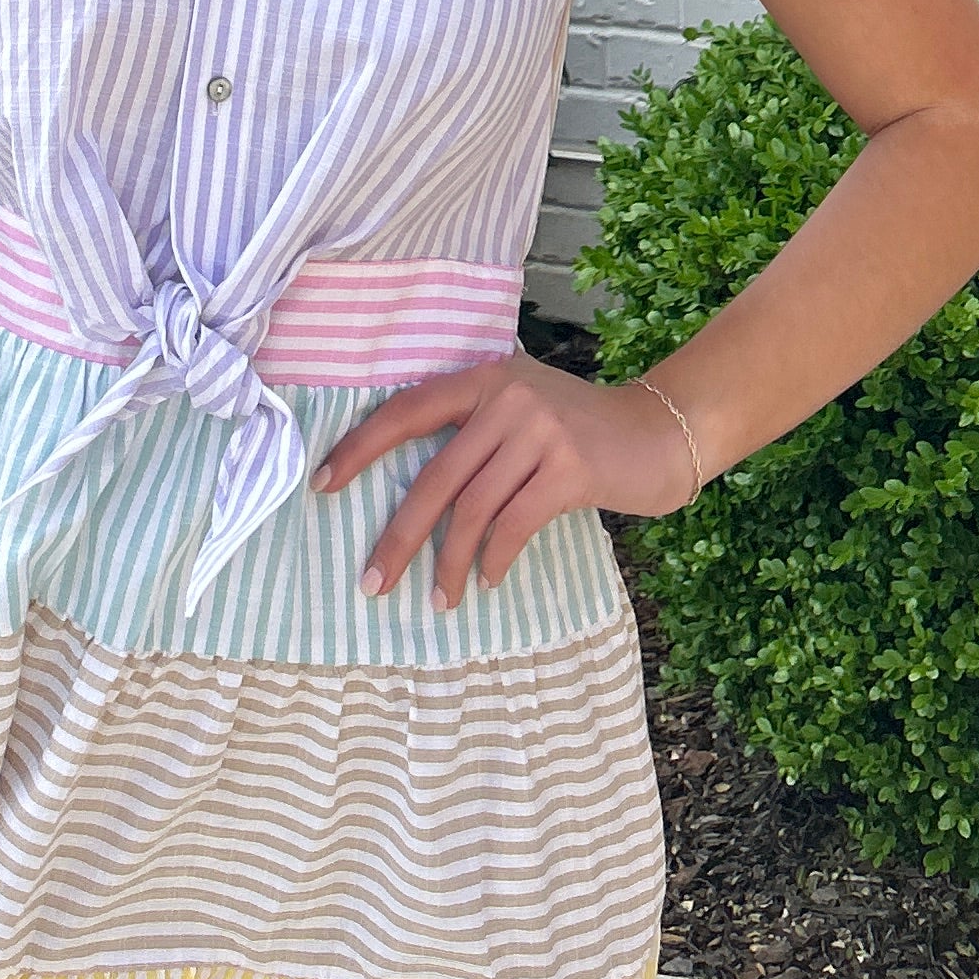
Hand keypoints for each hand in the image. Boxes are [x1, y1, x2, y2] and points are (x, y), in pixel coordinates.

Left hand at [311, 353, 700, 610]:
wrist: (656, 432)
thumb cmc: (578, 430)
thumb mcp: (520, 411)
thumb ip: (473, 432)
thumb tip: (411, 494)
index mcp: (482, 378)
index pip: (405, 410)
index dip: (360, 447)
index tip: (322, 485)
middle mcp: (505, 396)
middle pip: (434, 475)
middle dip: (399, 534)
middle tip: (373, 581)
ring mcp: (539, 430)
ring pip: (472, 508)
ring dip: (448, 562)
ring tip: (438, 600)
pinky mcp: (569, 468)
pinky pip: (513, 525)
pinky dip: (494, 559)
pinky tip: (486, 581)